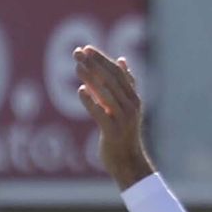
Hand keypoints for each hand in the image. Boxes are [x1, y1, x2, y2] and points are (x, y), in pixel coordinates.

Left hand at [74, 45, 153, 190]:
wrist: (128, 163)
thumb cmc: (124, 133)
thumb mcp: (128, 107)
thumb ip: (126, 84)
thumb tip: (122, 60)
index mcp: (134, 99)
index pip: (118, 73)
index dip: (102, 59)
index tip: (87, 49)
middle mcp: (131, 107)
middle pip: (111, 80)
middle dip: (93, 65)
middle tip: (77, 53)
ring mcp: (123, 121)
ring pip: (106, 95)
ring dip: (91, 79)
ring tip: (77, 67)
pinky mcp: (113, 133)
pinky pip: (101, 114)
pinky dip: (91, 102)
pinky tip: (81, 91)